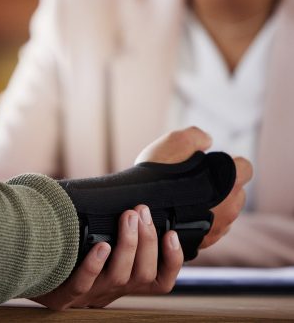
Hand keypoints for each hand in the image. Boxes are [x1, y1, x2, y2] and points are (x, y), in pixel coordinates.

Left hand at [31, 205, 182, 309]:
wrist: (26, 270)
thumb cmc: (67, 251)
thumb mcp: (97, 243)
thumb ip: (117, 229)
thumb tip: (138, 201)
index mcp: (123, 281)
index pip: (160, 281)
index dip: (172, 261)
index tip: (171, 234)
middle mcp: (110, 292)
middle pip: (142, 276)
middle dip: (147, 242)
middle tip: (141, 212)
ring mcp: (87, 296)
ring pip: (118, 278)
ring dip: (128, 245)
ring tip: (128, 218)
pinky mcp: (62, 297)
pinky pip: (82, 285)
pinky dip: (94, 265)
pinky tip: (101, 246)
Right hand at [135, 126, 252, 248]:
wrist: (135, 211)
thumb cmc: (155, 177)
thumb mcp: (175, 141)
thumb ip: (197, 136)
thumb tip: (207, 140)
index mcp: (230, 182)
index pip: (245, 168)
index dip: (228, 163)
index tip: (210, 164)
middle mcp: (231, 208)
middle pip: (235, 193)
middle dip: (221, 188)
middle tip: (193, 183)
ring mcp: (218, 229)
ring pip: (223, 215)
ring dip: (210, 208)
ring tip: (183, 202)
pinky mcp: (202, 243)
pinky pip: (207, 231)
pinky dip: (198, 223)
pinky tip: (179, 216)